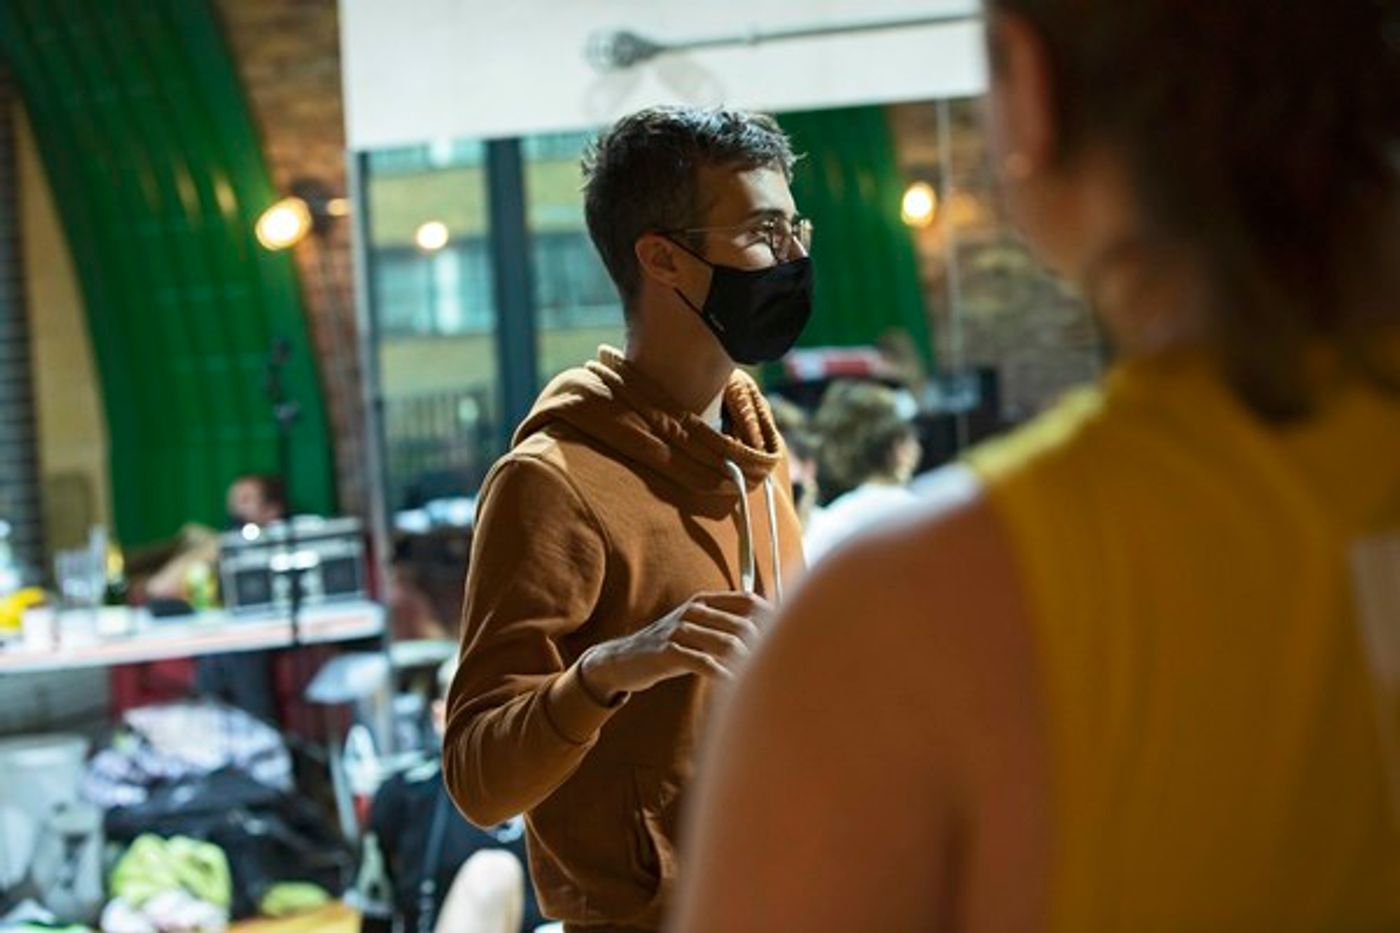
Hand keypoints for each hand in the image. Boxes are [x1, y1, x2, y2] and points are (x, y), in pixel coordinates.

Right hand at [579, 592, 773, 702]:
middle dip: (764, 644)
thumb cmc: (668, 648)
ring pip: (726, 642)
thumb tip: (765, 634)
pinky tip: (735, 686)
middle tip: (783, 663)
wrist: (623, 660)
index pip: (747, 600)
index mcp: (704, 601)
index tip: (790, 636)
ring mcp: (679, 629)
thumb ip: (724, 628)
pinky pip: (703, 662)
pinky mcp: (668, 651)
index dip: (771, 616)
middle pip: (742, 622)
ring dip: (748, 662)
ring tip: (764, 678)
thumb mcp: (696, 631)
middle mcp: (693, 610)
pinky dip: (723, 674)